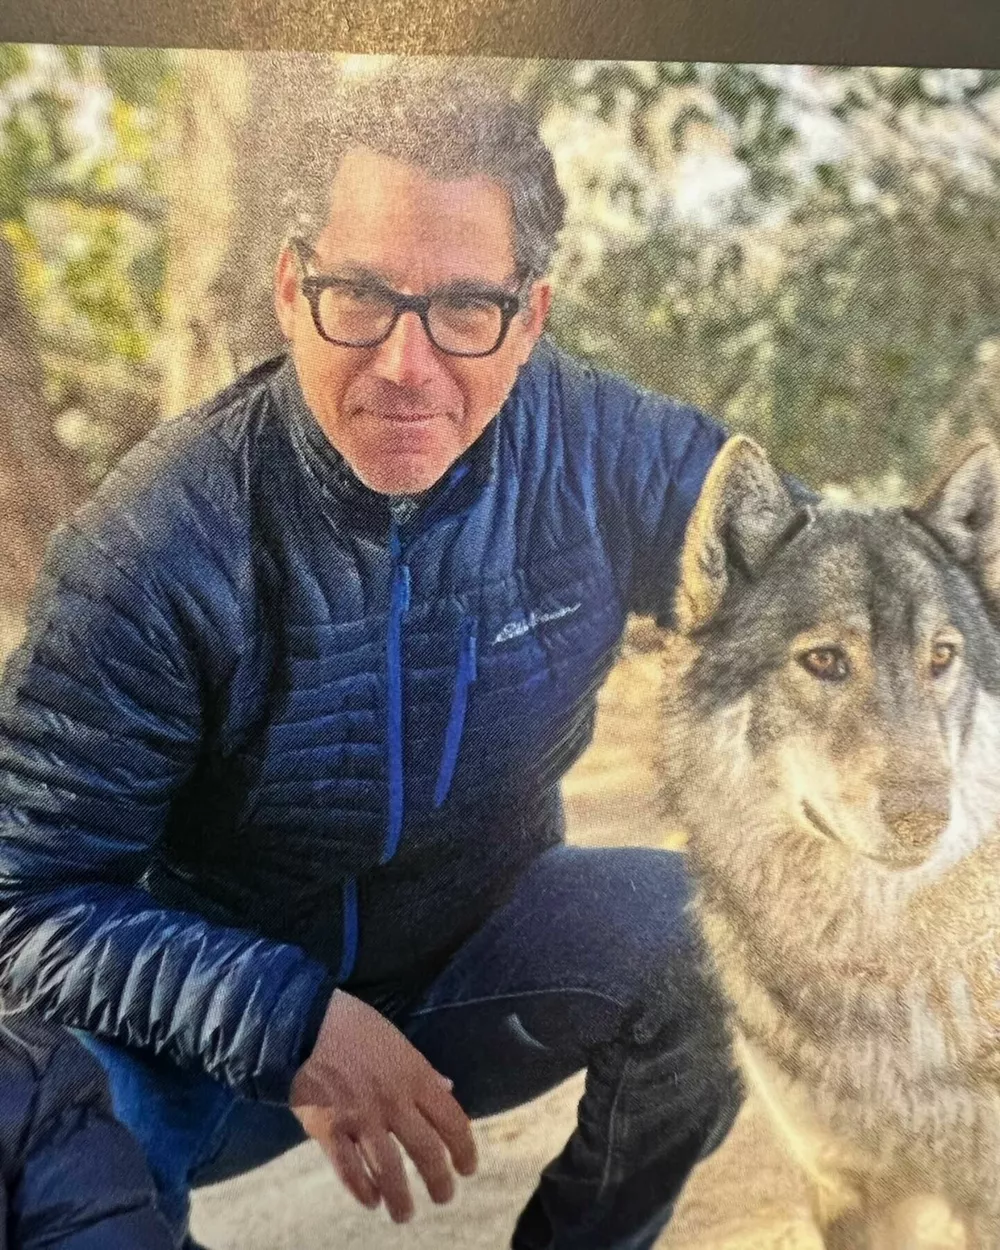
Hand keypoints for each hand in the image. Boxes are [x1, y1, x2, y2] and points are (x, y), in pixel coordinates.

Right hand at [289, 990, 477, 1222]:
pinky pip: (349, 1170)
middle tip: (443, 1197)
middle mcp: (394, 1100)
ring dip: (401, 1198)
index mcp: (416, 1077)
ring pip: (390, 1170)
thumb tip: (448, 1089)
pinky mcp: (329, 1129)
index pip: (452, 1122)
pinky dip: (363, 1190)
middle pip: (426, 1151)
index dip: (464, 1151)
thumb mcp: (400, 1044)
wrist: (307, 1023)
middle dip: (439, 1182)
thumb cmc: (358, 1030)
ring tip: (405, 1213)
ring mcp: (361, 1117)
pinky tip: (372, 1201)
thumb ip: (424, 1072)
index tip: (467, 1169)